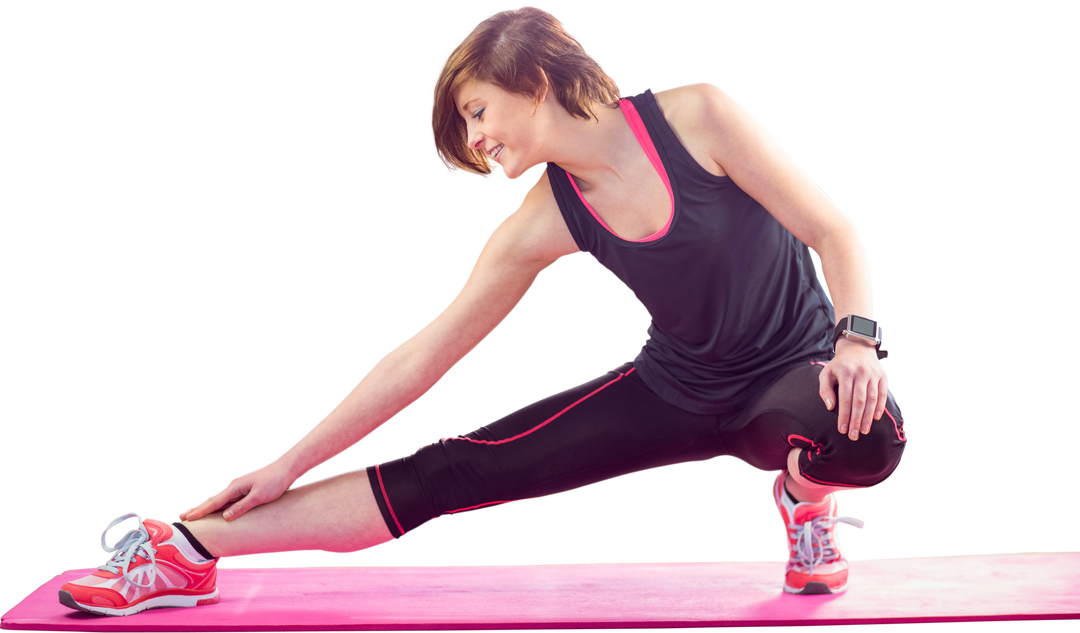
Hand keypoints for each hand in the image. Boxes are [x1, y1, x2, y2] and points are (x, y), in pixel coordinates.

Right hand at [177, 459, 297, 521]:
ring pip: (218, 501)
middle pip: (212, 501)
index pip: (214, 503)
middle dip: (197, 510)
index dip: (200, 512)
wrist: (285, 471)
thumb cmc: (273, 483)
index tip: (187, 518)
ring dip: (205, 508)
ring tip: (193, 515)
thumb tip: (225, 517)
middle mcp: (234, 488)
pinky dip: (217, 506)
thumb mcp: (259, 496)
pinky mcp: (244, 491)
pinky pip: (227, 501)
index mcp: (235, 488)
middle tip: (181, 516)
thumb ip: (242, 507)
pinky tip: (215, 510)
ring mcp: (238, 489)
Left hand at [818, 338, 889, 441]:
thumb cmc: (839, 365)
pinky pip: (883, 394)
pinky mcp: (883, 376)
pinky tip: (875, 418)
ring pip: (872, 399)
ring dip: (868, 417)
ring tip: (864, 431)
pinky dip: (880, 407)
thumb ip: (825, 389)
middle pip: (859, 401)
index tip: (842, 429)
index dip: (844, 415)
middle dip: (856, 420)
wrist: (858, 348)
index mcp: (846, 372)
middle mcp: (861, 373)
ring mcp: (874, 375)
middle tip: (853, 435)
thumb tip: (830, 406)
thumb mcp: (826, 373)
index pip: (845, 398)